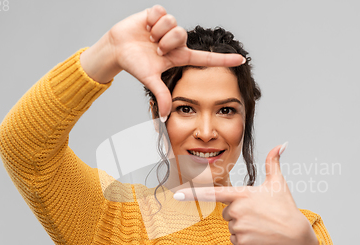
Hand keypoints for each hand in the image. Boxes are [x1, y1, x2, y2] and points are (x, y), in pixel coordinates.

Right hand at [81, 5, 244, 118]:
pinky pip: (162, 12)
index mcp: (179, 57)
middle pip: (182, 35)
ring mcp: (168, 27)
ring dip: (158, 31)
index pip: (206, 58)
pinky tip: (145, 26)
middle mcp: (177, 42)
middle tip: (155, 47)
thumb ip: (161, 95)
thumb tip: (164, 117)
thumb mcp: (150, 80)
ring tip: (149, 37)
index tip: (242, 60)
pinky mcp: (158, 14)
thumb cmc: (134, 64)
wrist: (117, 48)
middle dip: (166, 42)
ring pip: (173, 23)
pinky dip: (151, 20)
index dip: (224, 60)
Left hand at [173, 143, 319, 244]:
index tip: (177, 194)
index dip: (194, 193)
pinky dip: (245, 240)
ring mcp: (238, 227)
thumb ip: (273, 162)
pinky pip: (235, 240)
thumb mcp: (278, 183)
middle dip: (239, 213)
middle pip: (226, 212)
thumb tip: (281, 144)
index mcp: (242, 194)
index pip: (214, 193)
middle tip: (258, 215)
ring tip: (260, 226)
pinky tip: (259, 237)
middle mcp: (237, 210)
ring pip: (231, 226)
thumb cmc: (286, 208)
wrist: (295, 237)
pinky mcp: (241, 242)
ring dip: (243, 227)